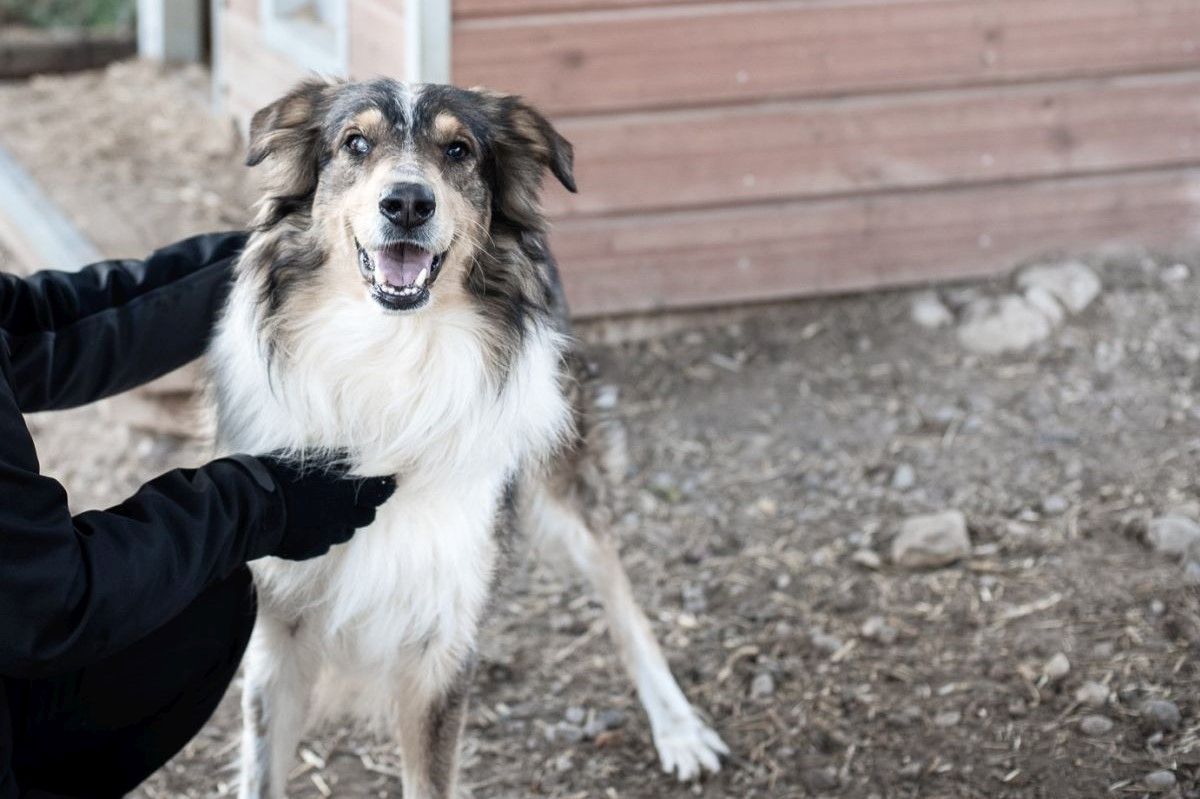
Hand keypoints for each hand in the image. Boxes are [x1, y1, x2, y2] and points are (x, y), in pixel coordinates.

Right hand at [257, 455, 395, 560]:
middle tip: (355, 497)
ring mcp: (326, 537)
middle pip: (367, 516)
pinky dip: (322, 535)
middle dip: (364, 507)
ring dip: (343, 522)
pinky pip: (324, 544)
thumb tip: (356, 458)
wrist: (249, 508)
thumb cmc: (279, 475)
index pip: (381, 492)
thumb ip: (338, 461)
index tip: (389, 482)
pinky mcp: (309, 550)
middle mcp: (342, 518)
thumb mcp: (311, 459)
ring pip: (346, 532)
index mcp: (346, 493)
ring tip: (326, 510)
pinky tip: (306, 524)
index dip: (386, 487)